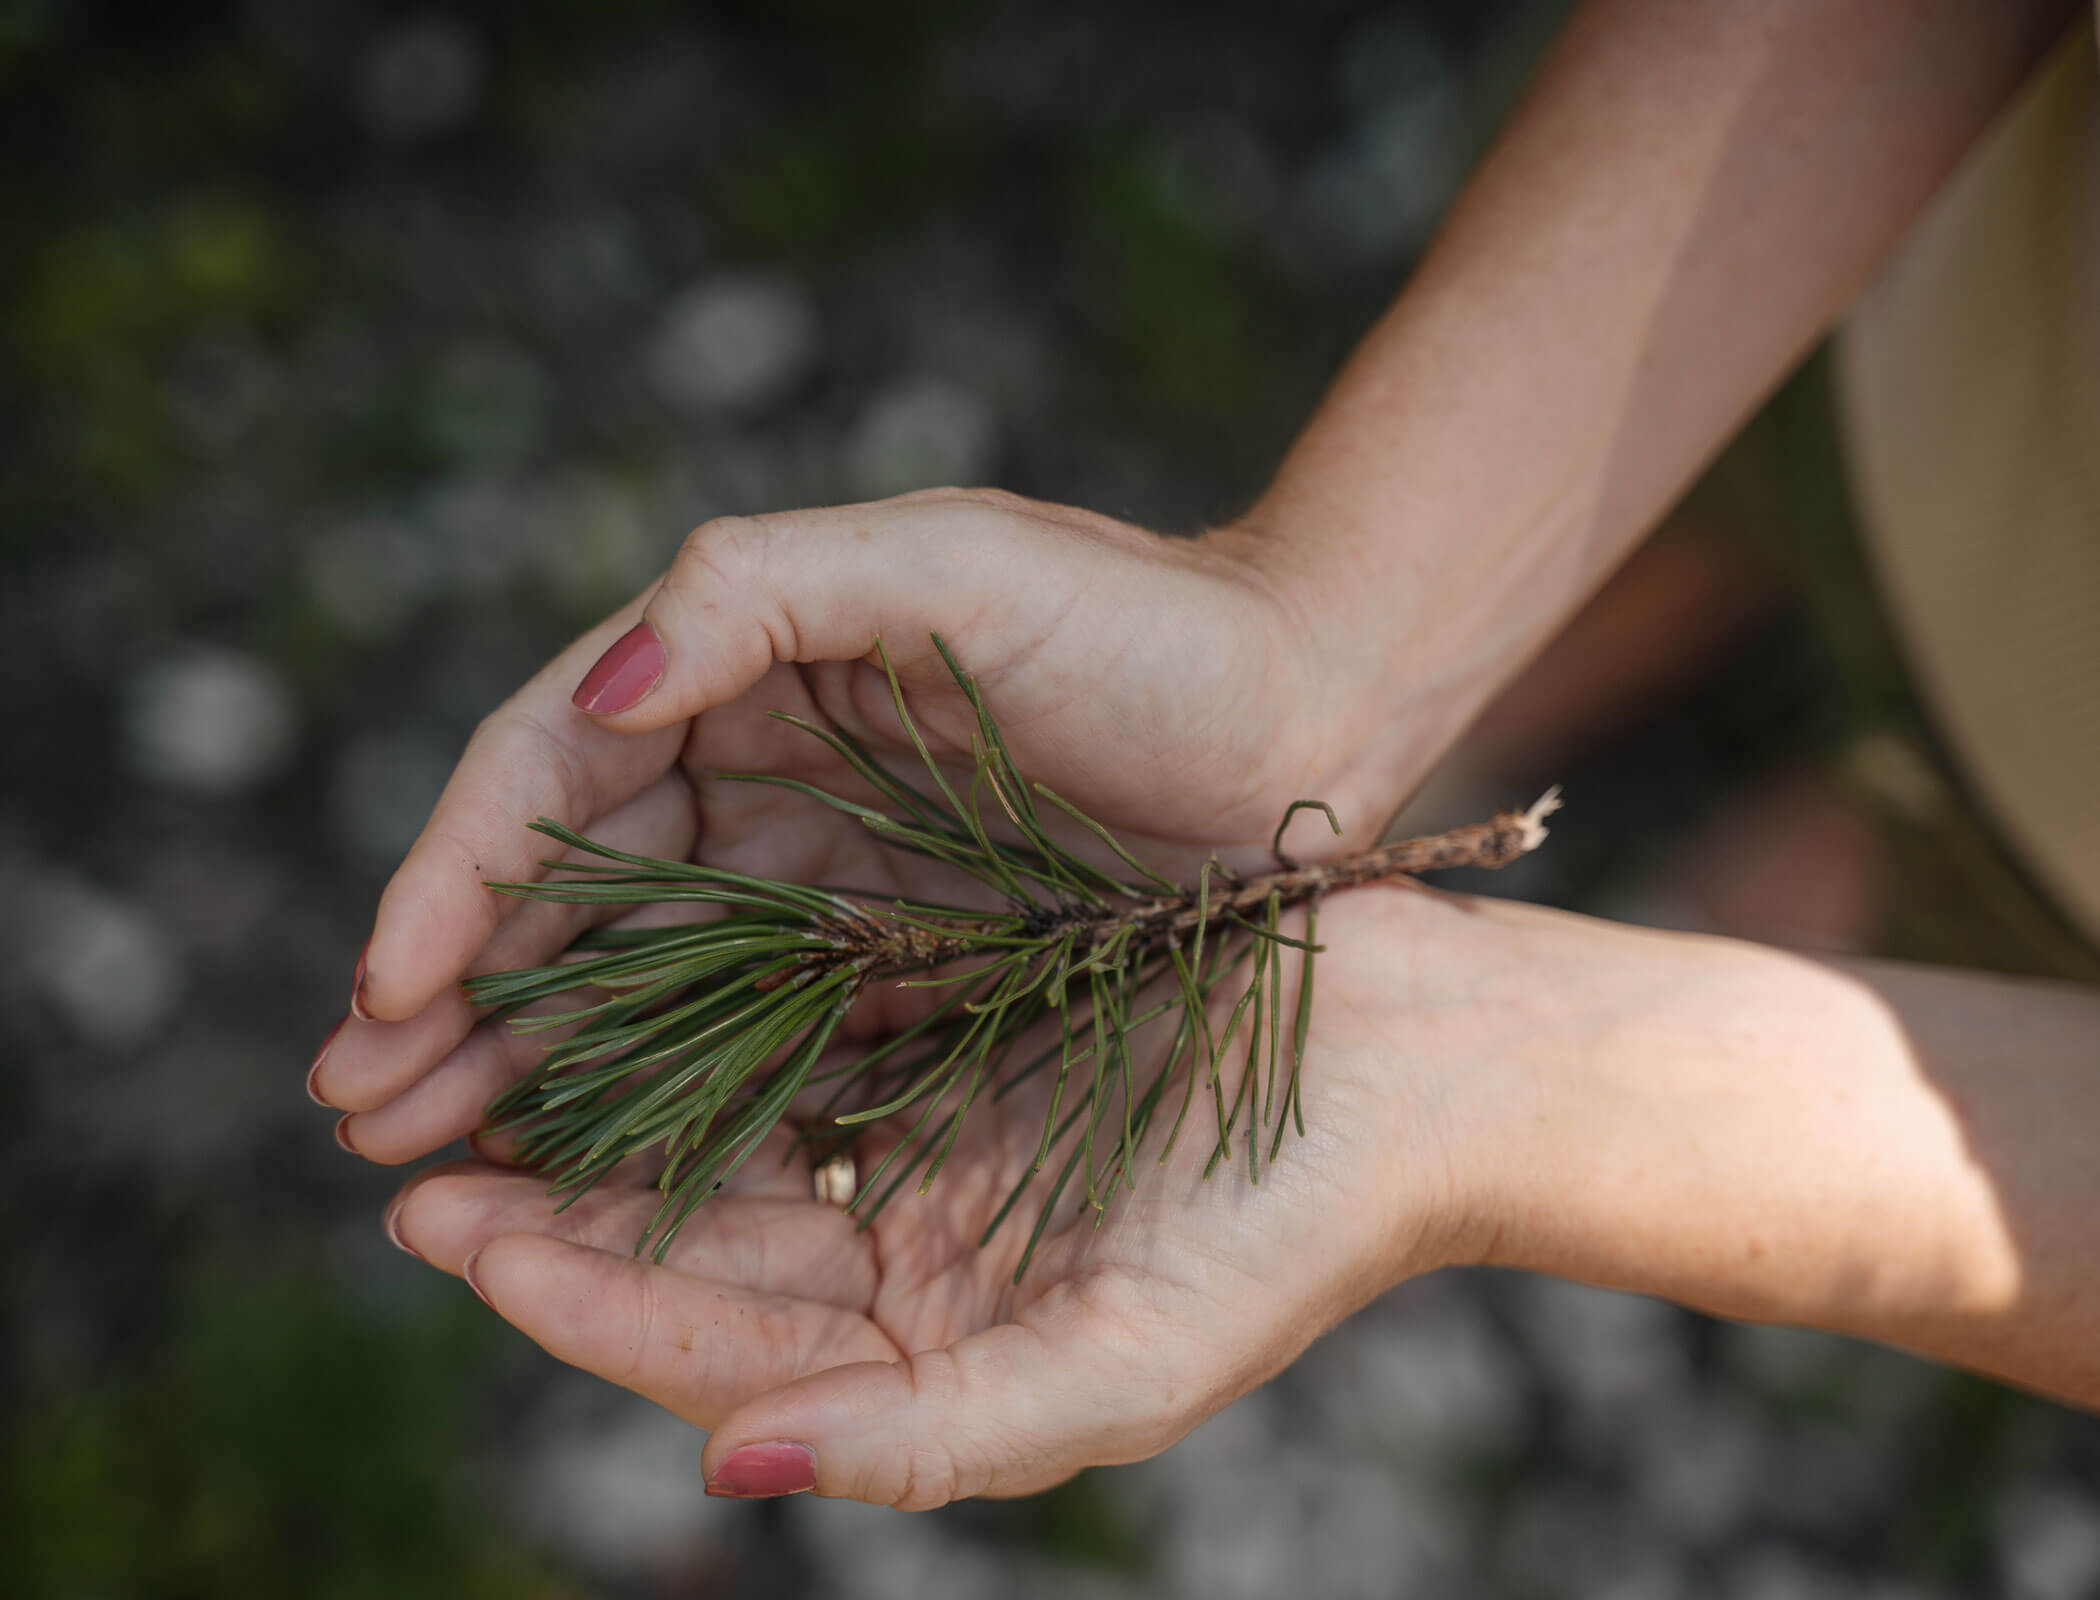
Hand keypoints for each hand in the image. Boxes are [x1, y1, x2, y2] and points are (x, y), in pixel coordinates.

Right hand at [313, 488, 1434, 1159]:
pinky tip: (587, 1173)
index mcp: (744, 661)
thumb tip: (601, 684)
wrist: (1313, 714)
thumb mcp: (956, 561)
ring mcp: (818, 876)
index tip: (391, 986)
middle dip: (457, 998)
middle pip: (566, 889)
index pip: (554, 763)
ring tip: (426, 1161)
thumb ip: (768, 590)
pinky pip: (744, 1040)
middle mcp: (756, 768)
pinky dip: (657, 1102)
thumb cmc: (1146, 625)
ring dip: (526, 1067)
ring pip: (637, 979)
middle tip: (357, 1116)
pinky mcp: (890, 966)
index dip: (459, 871)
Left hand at [380, 885, 1502, 1506]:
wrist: (1432, 1064)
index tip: (456, 1238)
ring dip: (618, 1109)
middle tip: (413, 1157)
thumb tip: (725, 1468)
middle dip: (558, 1210)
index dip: (583, 1300)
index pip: (721, 1350)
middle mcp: (920, 1256)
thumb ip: (931, 1436)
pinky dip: (722, 1015)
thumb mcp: (1127, 1357)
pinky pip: (812, 1031)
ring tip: (484, 1066)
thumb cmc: (1299, 1224)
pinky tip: (638, 973)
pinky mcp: (967, 1036)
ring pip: (738, 1138)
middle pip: (700, 1249)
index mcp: (941, 1352)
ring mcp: (939, 1141)